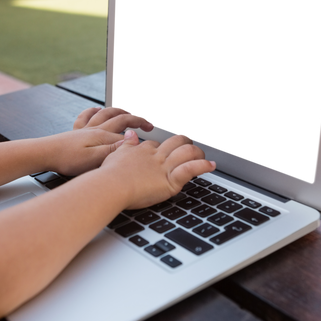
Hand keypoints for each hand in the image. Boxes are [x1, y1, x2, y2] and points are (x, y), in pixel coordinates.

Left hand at [44, 106, 153, 175]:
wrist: (45, 153)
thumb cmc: (68, 159)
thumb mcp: (95, 159)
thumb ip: (114, 149)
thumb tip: (131, 140)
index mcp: (103, 137)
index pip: (128, 136)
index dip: (142, 138)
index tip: (152, 143)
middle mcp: (96, 129)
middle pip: (121, 119)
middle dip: (137, 119)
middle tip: (148, 123)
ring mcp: (86, 129)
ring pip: (106, 113)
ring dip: (118, 110)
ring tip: (127, 109)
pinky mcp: (76, 131)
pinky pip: (86, 116)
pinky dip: (93, 110)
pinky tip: (96, 108)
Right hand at [99, 130, 215, 209]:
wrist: (110, 186)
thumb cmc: (109, 175)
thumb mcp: (116, 153)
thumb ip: (126, 144)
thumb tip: (130, 134)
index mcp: (143, 150)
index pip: (158, 144)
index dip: (165, 147)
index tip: (168, 150)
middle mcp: (156, 156)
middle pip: (177, 142)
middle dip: (186, 141)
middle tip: (190, 143)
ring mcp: (164, 167)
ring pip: (187, 152)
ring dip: (198, 152)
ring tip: (204, 155)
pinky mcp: (170, 180)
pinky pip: (190, 170)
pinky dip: (203, 166)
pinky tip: (211, 165)